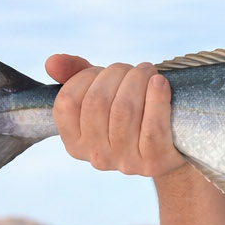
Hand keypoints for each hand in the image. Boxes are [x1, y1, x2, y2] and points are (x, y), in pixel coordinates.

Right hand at [45, 55, 184, 176]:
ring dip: (138, 80)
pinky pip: (152, 125)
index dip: (86, 77)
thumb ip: (73, 76)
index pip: (67, 101)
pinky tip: (159, 83)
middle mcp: (96, 157)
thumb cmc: (131, 113)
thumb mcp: (101, 94)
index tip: (106, 71)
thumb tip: (52, 61)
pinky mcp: (154, 162)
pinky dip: (156, 98)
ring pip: (124, 109)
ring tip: (148, 72)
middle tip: (135, 69)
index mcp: (75, 143)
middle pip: (97, 101)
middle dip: (117, 74)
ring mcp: (125, 163)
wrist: (173, 145)